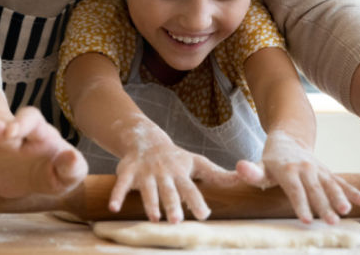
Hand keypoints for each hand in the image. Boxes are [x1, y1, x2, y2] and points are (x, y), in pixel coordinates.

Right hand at [0, 91, 86, 197]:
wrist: (32, 179)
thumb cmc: (55, 173)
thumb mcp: (68, 175)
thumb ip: (72, 168)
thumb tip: (70, 158)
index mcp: (39, 133)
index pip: (31, 120)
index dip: (22, 123)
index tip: (13, 133)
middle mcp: (16, 131)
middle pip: (4, 121)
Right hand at [110, 130, 232, 222]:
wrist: (145, 138)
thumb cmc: (175, 157)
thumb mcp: (197, 163)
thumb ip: (218, 175)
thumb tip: (244, 180)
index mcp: (181, 173)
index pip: (191, 188)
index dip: (197, 201)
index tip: (204, 215)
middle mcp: (164, 172)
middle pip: (169, 190)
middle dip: (173, 204)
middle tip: (177, 221)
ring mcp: (145, 171)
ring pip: (148, 188)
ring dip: (150, 203)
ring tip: (154, 219)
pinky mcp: (128, 170)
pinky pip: (121, 184)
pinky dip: (117, 195)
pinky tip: (114, 208)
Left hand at [235, 130, 359, 224]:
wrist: (289, 139)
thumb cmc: (271, 159)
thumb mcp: (260, 165)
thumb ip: (251, 171)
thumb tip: (239, 167)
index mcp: (287, 170)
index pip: (295, 190)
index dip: (301, 204)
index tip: (307, 219)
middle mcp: (305, 169)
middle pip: (315, 190)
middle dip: (324, 206)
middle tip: (332, 222)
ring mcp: (318, 170)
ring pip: (331, 185)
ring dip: (340, 198)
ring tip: (346, 212)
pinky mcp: (327, 172)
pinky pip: (341, 181)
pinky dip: (352, 191)